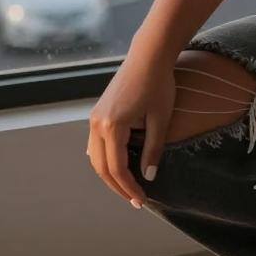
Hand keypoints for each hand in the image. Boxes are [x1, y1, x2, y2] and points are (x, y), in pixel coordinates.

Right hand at [87, 52, 176, 209]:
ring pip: (95, 157)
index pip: (117, 169)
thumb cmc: (159, 83)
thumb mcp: (161, 118)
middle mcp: (97, 124)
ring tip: (128, 186)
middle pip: (101, 167)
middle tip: (135, 200)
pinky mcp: (98, 112)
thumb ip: (153, 149)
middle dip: (118, 186)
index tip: (142, 200)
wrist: (148, 55)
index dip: (129, 188)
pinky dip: (105, 159)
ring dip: (110, 174)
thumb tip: (148, 177)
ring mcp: (94, 117)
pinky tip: (116, 165)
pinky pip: (96, 144)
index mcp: (112, 127)